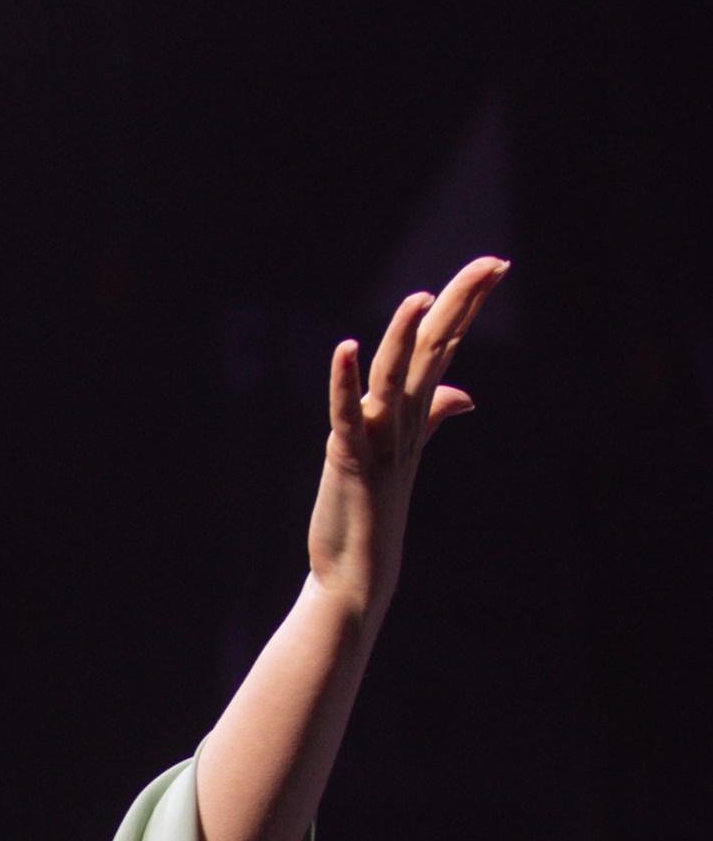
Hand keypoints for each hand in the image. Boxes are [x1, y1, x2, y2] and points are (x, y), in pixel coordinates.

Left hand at [307, 255, 507, 620]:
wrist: (357, 576)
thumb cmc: (375, 513)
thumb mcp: (405, 454)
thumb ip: (432, 417)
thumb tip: (465, 396)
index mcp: (414, 414)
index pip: (445, 347)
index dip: (467, 305)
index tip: (496, 266)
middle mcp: (402, 423)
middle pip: (433, 352)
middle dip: (460, 306)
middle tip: (495, 264)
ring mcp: (378, 443)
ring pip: (394, 379)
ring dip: (406, 338)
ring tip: (421, 298)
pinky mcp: (348, 461)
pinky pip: (347, 415)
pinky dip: (345, 383)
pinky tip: (346, 348)